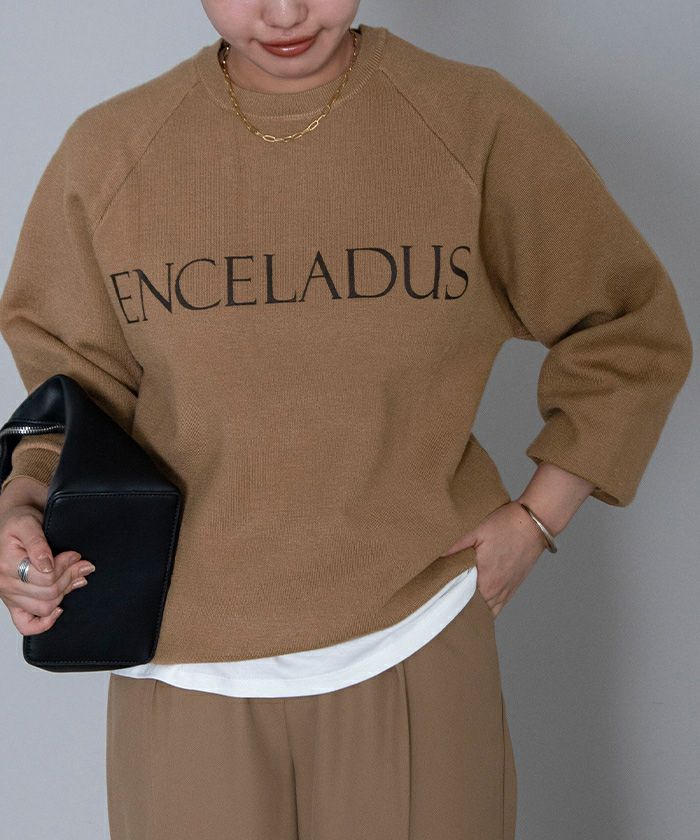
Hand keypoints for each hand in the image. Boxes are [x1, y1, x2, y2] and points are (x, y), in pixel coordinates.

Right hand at [0, 479, 95, 635]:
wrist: (11, 525)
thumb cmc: (18, 523)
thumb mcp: (28, 523)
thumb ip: (37, 543)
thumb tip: (47, 563)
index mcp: (7, 564)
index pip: (45, 577)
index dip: (65, 566)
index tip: (75, 555)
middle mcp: (5, 583)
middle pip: (47, 593)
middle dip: (70, 576)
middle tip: (82, 564)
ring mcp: (9, 596)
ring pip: (44, 607)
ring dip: (65, 592)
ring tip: (75, 577)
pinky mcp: (13, 603)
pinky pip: (26, 624)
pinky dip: (44, 622)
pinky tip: (59, 608)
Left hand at [440, 501, 549, 617]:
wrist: (534, 523)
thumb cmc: (506, 525)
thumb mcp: (476, 530)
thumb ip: (454, 545)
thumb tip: (435, 556)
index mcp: (485, 581)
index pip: (460, 603)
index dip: (446, 602)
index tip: (434, 599)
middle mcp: (496, 592)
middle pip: (472, 610)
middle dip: (456, 608)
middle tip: (440, 603)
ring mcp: (506, 592)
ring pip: (485, 612)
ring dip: (472, 609)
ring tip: (455, 605)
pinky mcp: (512, 588)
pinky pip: (497, 608)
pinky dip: (486, 608)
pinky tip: (475, 603)